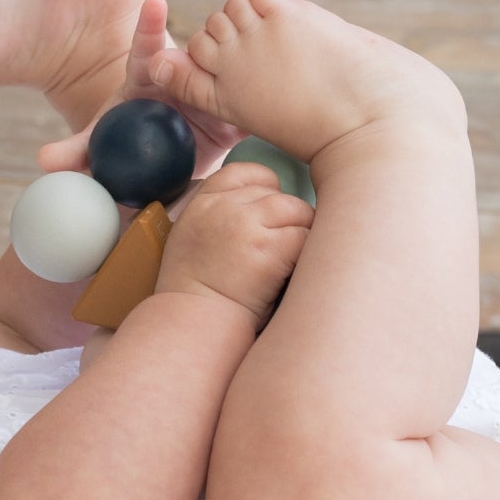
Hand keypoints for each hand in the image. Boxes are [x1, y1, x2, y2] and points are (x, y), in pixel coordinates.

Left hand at [36, 0, 243, 178]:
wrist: (166, 168)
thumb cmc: (130, 148)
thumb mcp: (102, 148)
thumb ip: (78, 152)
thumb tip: (44, 160)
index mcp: (147, 78)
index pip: (147, 49)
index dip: (149, 27)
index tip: (155, 3)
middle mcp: (182, 79)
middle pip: (193, 56)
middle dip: (196, 41)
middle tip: (189, 20)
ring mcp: (210, 96)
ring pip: (224, 76)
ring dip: (233, 68)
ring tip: (246, 59)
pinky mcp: (233, 120)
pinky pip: (246, 111)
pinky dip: (258, 106)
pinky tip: (283, 96)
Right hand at [155, 162, 313, 329]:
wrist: (192, 326)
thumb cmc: (196, 294)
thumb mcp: (192, 239)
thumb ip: (220, 215)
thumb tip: (265, 205)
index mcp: (203, 202)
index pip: (247, 173)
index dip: (265, 192)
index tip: (265, 219)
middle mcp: (224, 207)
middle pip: (278, 195)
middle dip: (285, 221)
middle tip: (278, 253)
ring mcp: (247, 224)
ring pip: (298, 212)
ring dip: (299, 237)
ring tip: (284, 265)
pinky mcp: (270, 247)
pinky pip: (306, 236)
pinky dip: (304, 257)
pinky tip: (289, 276)